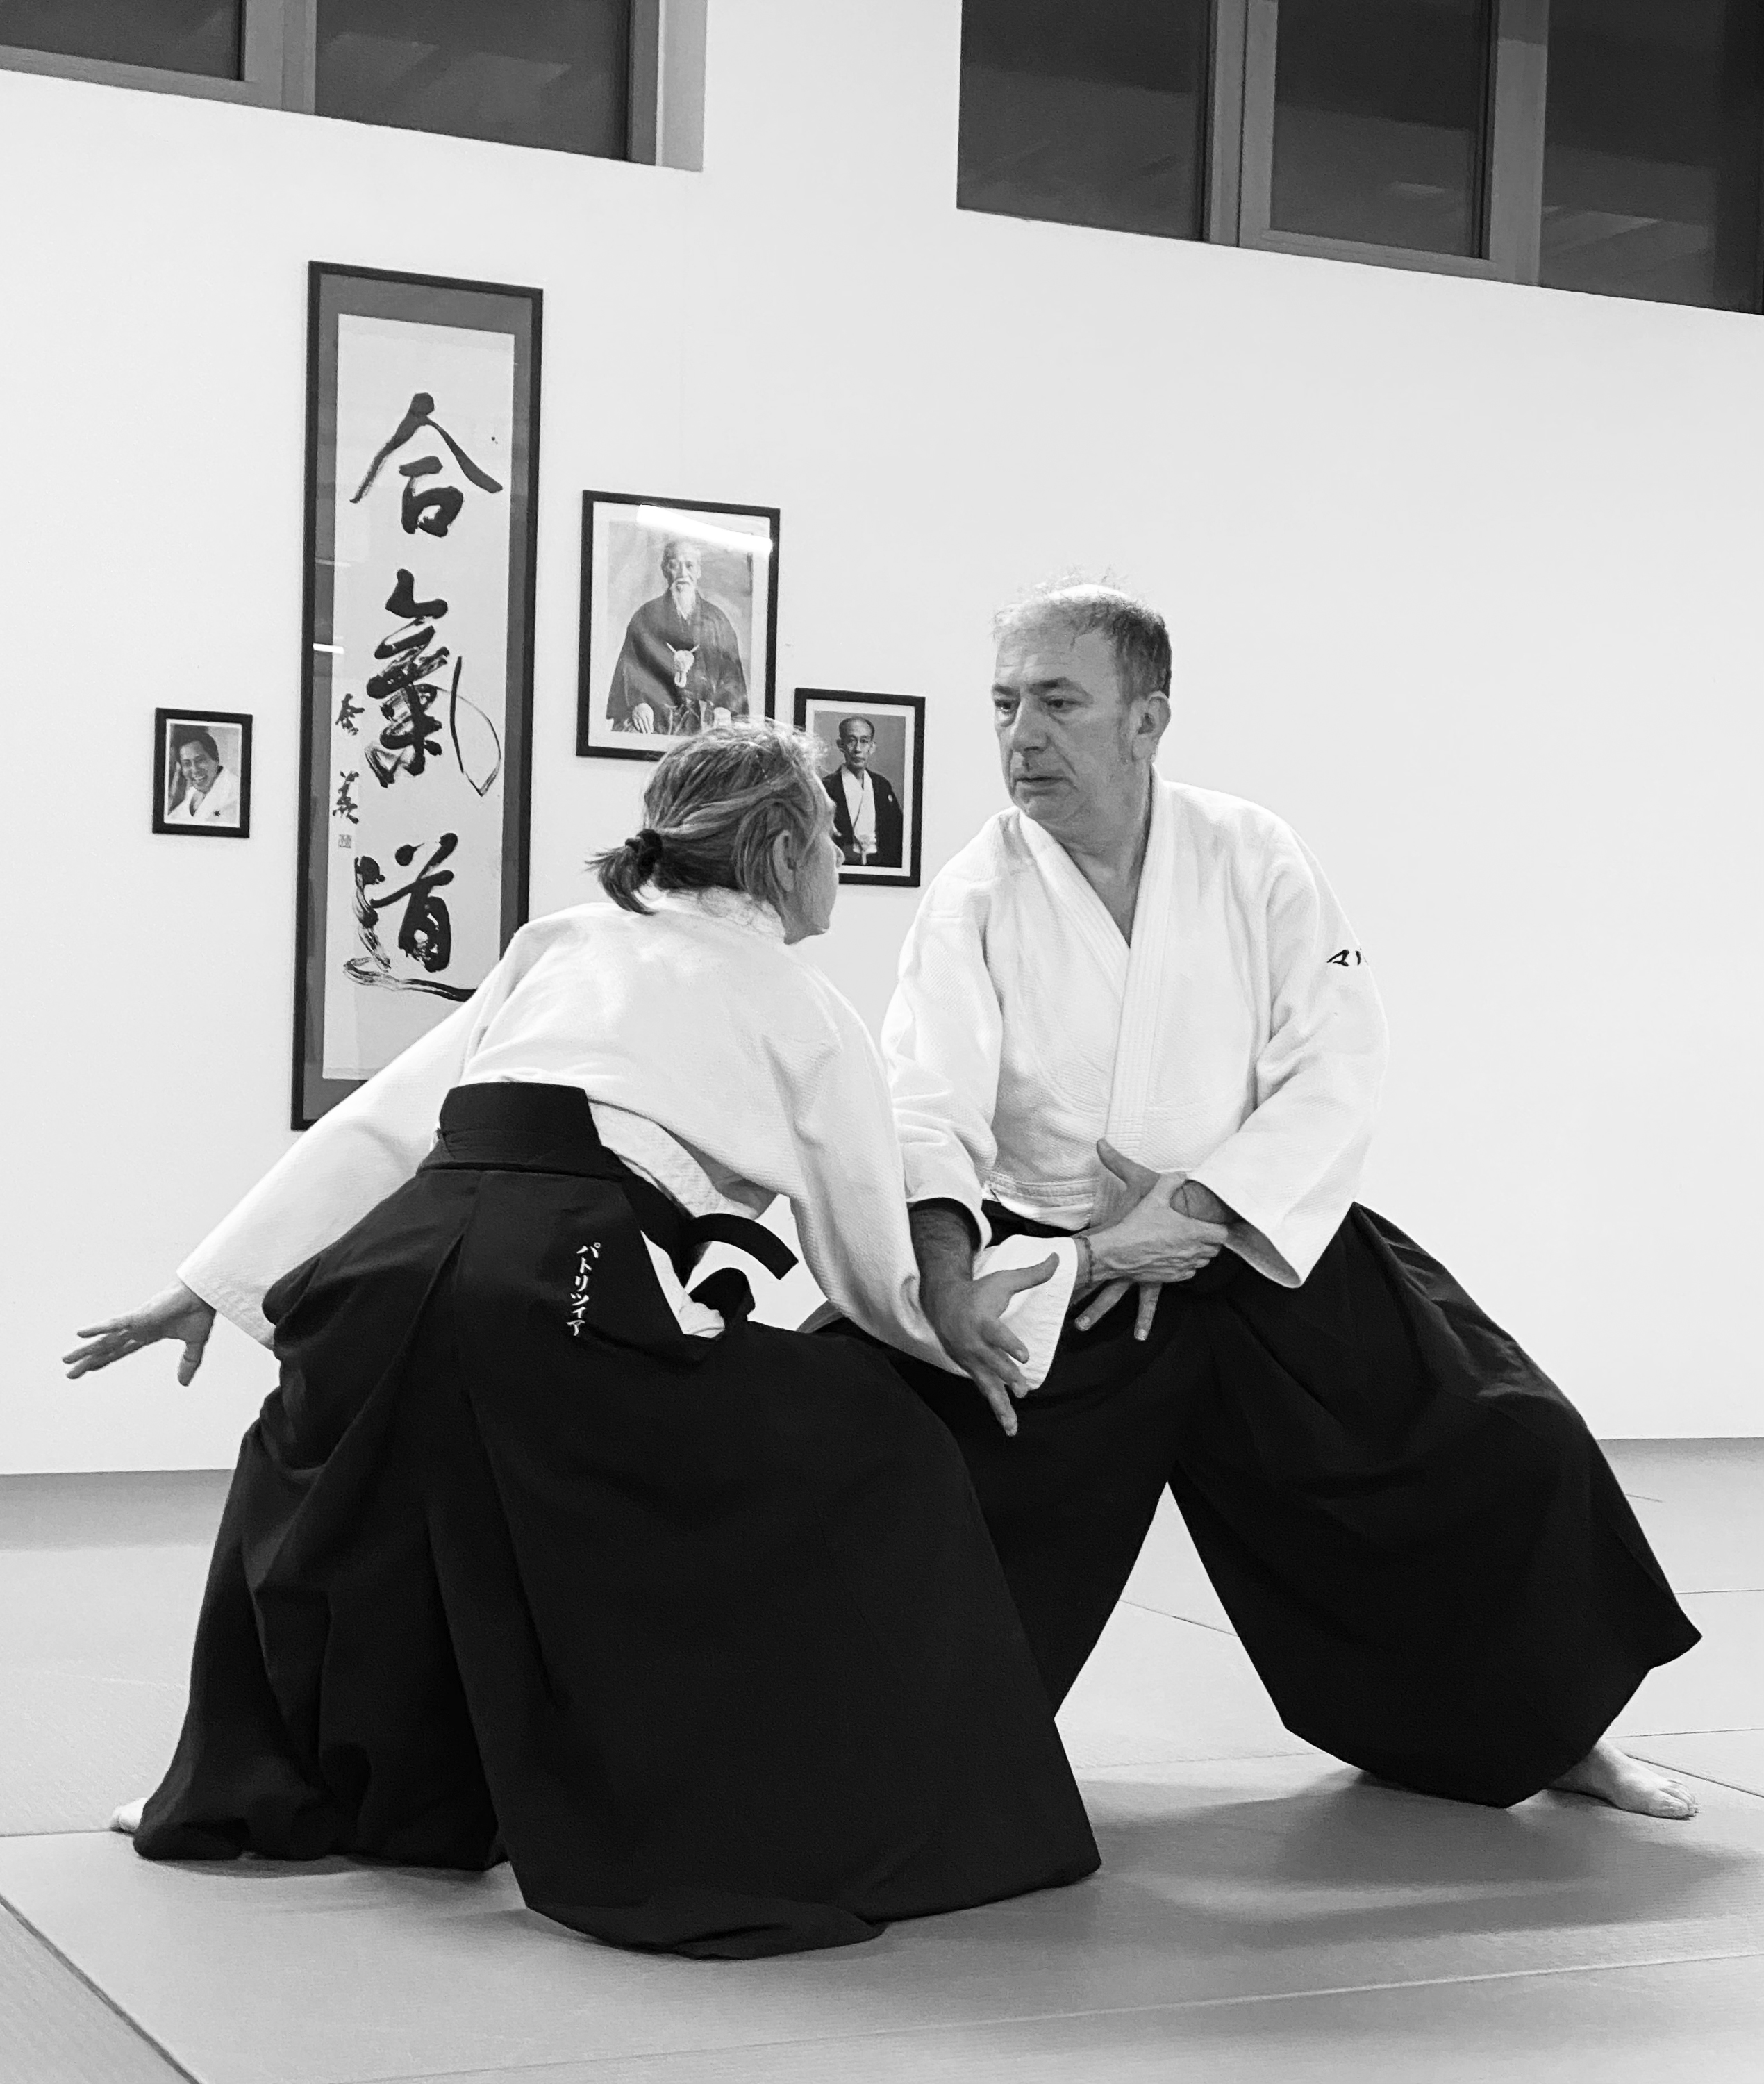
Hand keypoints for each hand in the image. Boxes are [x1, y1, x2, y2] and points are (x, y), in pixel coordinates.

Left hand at [63, 1283, 215, 1384]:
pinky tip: (81, 1333)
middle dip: (89, 1361)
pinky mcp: (138, 1316)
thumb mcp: (193, 1344)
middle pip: (107, 1349)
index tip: (90, 1368)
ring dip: (85, 1349)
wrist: (203, 1295)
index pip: (121, 1351)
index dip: (105, 1360)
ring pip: (105, 1340)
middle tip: (70, 1374)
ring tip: (66, 1359)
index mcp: (148, 1334)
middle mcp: (137, 1329)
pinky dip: (97, 1329)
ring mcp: (135, 1323)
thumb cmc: (198, 1312)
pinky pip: (114, 1325)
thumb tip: (183, 1384)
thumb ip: (187, 1363)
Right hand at [629, 701, 655, 733]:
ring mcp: (637, 715)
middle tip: (648, 733)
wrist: (639, 704)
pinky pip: (635, 722)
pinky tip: (639, 730)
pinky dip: (637, 726)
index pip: (649, 720)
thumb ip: (651, 722)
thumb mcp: (650, 714)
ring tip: (644, 733)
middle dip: (646, 728)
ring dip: (642, 728)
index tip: (651, 731)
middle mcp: (642, 713)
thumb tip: (652, 730)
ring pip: (640, 722)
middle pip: (645, 722)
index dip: (650, 726)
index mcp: (647, 712)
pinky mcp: (633, 716)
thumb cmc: (646, 711)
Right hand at [923, 1255, 1058, 1438]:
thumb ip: (1032, 1274)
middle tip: (1024, 1391)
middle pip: (992, 1363)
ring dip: (1000, 1406)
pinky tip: (1009, 1425)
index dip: (1009, 1345)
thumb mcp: (1003, 1280)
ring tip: (1013, 1426)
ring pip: (987, 1385)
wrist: (942, 1303)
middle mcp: (974, 1343)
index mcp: (982, 1321)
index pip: (997, 1334)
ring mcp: (971, 1360)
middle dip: (1007, 1378)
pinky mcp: (971, 1370)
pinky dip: (996, 1409)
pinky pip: (985, 1391)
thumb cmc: (978, 1292)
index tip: (1025, 1356)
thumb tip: (1059, 1259)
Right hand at [1075, 1140, 1231, 1339]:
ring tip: (1188, 1242)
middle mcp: (1192, 1251)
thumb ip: (1170, 1182)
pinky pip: (1190, 1272)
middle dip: (1211, 1239)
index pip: (1223, 1234)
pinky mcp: (1173, 1277)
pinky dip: (1188, 1265)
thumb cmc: (1136, 1226)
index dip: (1221, 1228)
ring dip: (1200, 1252)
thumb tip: (1181, 1174)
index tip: (1214, 1223)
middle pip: (1216, 1249)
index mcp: (1193, 1232)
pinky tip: (1176, 1255)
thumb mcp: (1153, 1198)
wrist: (1117, 1253)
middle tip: (1200, 1230)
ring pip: (1204, 1262)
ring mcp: (1183, 1266)